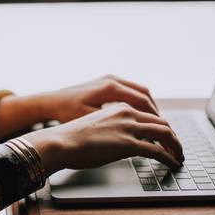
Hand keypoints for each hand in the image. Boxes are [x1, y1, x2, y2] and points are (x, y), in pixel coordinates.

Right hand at [22, 103, 183, 176]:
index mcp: (119, 107)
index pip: (149, 114)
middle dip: (173, 137)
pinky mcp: (128, 144)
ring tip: (179, 157)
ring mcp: (129, 128)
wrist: (60, 142)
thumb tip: (119, 143)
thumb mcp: (95, 126)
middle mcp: (127, 113)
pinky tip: (172, 164)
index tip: (166, 137)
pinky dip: (169, 158)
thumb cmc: (71, 137)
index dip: (161, 127)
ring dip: (176, 146)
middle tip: (177, 148)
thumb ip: (112, 129)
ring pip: (165, 134)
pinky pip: (158, 151)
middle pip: (162, 122)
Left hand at [38, 75, 158, 123]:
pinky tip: (140, 116)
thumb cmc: (66, 113)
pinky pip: (130, 91)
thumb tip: (136, 135)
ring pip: (139, 91)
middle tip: (164, 129)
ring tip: (155, 124)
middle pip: (145, 95)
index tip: (162, 131)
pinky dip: (139, 103)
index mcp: (110, 88)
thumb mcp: (90, 121)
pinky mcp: (106, 82)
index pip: (143, 101)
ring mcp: (110, 79)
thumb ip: (114, 125)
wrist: (51, 102)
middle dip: (156, 113)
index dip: (155, 118)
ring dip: (149, 107)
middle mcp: (112, 80)